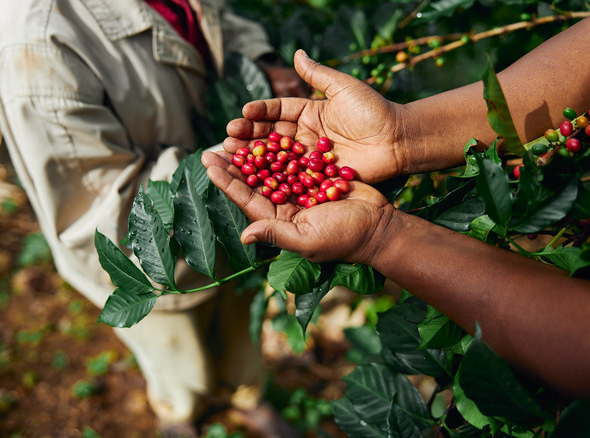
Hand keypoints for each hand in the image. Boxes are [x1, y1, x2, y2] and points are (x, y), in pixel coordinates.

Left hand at [202, 150, 393, 264]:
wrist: (380, 226)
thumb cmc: (344, 238)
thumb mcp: (307, 239)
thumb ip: (276, 234)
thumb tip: (244, 236)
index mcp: (278, 220)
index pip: (246, 198)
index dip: (227, 181)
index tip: (209, 162)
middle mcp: (285, 205)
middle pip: (254, 180)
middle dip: (235, 163)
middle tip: (216, 144)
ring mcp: (301, 190)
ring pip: (271, 167)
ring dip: (254, 152)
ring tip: (237, 134)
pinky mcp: (316, 176)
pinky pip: (294, 159)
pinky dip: (281, 146)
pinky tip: (267, 131)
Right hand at [226, 49, 409, 183]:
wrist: (398, 140)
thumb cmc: (374, 110)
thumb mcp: (344, 87)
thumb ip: (318, 74)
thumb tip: (297, 53)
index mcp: (310, 112)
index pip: (278, 111)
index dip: (260, 112)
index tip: (243, 112)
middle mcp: (306, 135)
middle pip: (271, 135)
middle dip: (249, 136)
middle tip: (228, 137)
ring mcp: (310, 158)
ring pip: (276, 157)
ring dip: (254, 157)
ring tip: (232, 155)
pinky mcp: (317, 177)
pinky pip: (292, 176)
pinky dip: (273, 177)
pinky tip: (254, 178)